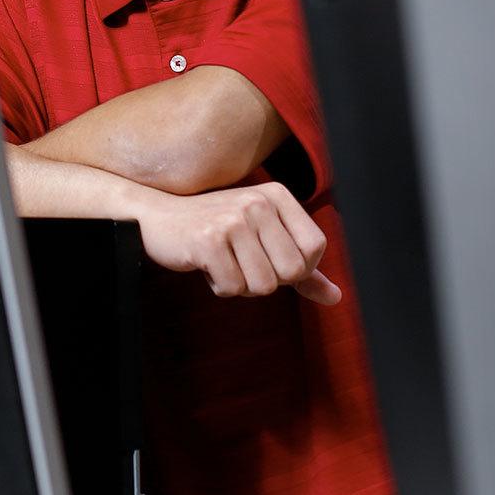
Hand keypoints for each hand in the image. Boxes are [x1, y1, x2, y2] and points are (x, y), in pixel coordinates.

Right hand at [131, 182, 342, 303]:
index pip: (315, 248)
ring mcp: (233, 220)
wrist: (158, 219)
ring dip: (241, 284)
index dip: (297, 268)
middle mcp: (258, 202)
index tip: (270, 259)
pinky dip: (219, 286)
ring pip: (263, 285)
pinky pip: (232, 288)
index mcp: (277, 196)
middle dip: (267, 280)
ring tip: (224, 262)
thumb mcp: (263, 239)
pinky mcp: (209, 241)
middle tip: (242, 263)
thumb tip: (335, 297)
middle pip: (291, 271)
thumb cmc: (217, 231)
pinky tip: (207, 265)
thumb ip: (302, 269)